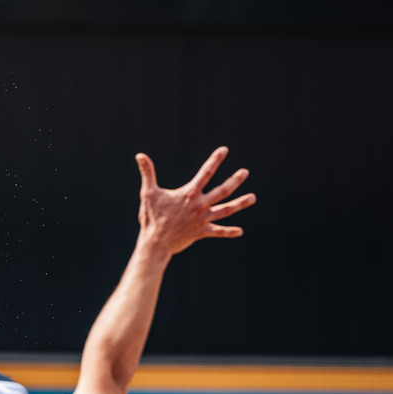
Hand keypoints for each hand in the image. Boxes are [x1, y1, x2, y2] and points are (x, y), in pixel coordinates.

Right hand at [135, 146, 255, 255]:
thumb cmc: (151, 217)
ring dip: (240, 203)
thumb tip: (140, 155)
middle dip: (235, 181)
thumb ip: (147, 173)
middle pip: (222, 190)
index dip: (215, 160)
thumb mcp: (148, 193)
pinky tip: (240, 231)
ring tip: (253, 198)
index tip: (224, 150)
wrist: (156, 242)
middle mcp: (200, 205)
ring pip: (226, 210)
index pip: (206, 173)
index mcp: (189, 194)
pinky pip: (218, 231)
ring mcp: (203, 219)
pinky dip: (229, 232)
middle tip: (245, 172)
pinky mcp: (201, 232)